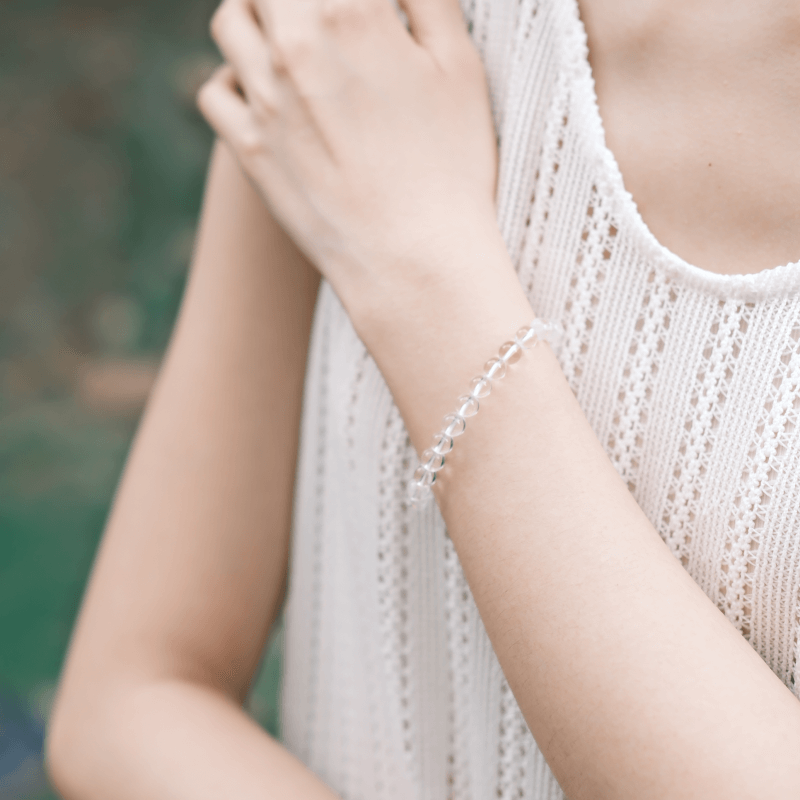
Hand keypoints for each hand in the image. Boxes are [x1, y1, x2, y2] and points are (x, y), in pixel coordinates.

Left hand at [197, 0, 499, 322]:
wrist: (415, 261)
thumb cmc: (451, 167)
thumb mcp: (460, 66)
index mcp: (350, 12)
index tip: (361, 9)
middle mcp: (293, 45)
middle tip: (323, 13)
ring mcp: (263, 100)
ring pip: (230, 19)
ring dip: (255, 13)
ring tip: (285, 30)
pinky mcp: (247, 150)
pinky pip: (214, 90)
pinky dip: (231, 76)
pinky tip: (261, 87)